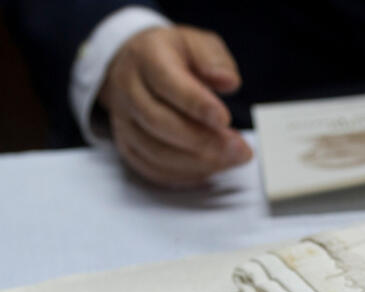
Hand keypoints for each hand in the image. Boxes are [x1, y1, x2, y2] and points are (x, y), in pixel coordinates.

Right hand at [98, 25, 252, 187]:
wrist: (133, 64)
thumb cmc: (174, 56)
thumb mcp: (197, 43)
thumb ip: (214, 59)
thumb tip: (228, 81)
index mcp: (147, 57)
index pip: (167, 83)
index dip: (196, 104)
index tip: (225, 119)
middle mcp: (128, 89)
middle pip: (159, 122)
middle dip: (203, 141)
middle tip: (241, 150)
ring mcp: (123, 120)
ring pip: (154, 150)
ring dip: (198, 162)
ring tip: (233, 160)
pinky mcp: (126, 144)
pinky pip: (151, 168)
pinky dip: (183, 174)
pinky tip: (211, 169)